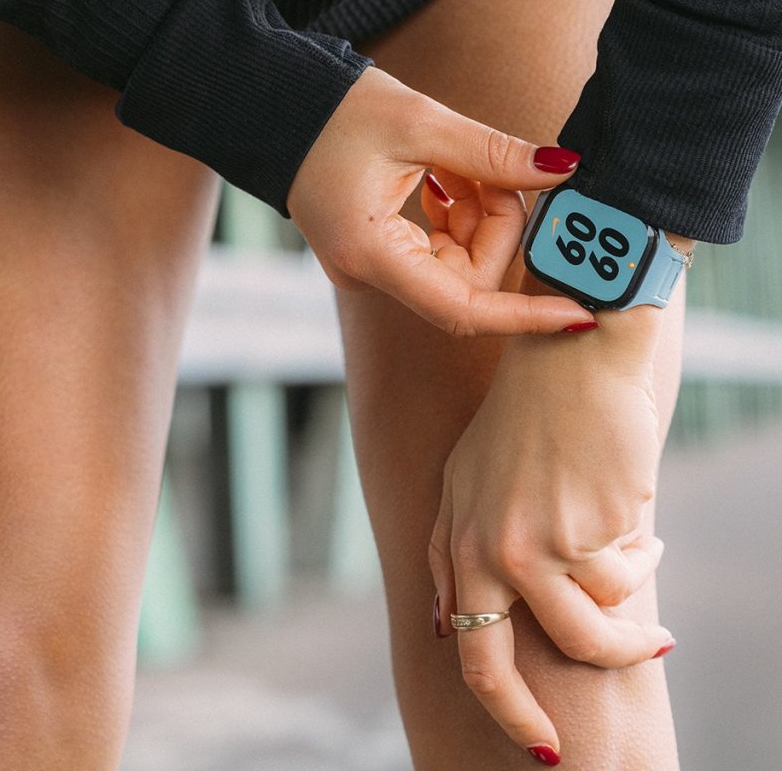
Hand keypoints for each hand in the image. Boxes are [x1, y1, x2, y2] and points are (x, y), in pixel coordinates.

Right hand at [287, 65, 592, 335]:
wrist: (276, 111)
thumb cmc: (333, 114)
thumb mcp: (419, 123)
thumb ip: (494, 154)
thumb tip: (562, 170)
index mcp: (372, 253)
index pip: (463, 309)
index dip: (525, 315)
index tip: (577, 315)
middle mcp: (370, 274)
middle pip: (469, 278)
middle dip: (496, 225)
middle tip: (495, 168)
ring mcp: (373, 268)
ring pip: (459, 263)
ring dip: (477, 214)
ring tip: (456, 162)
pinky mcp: (378, 254)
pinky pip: (439, 250)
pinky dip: (456, 214)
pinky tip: (442, 176)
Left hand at [429, 313, 675, 759]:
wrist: (565, 358)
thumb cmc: (525, 419)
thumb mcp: (470, 482)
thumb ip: (457, 552)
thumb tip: (448, 628)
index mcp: (454, 534)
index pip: (463, 642)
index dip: (496, 698)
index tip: (534, 734)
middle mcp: (481, 546)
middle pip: (493, 669)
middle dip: (525, 724)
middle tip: (562, 758)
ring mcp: (530, 542)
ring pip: (587, 633)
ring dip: (626, 622)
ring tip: (641, 575)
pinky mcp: (582, 531)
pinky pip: (624, 582)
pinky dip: (641, 563)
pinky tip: (640, 523)